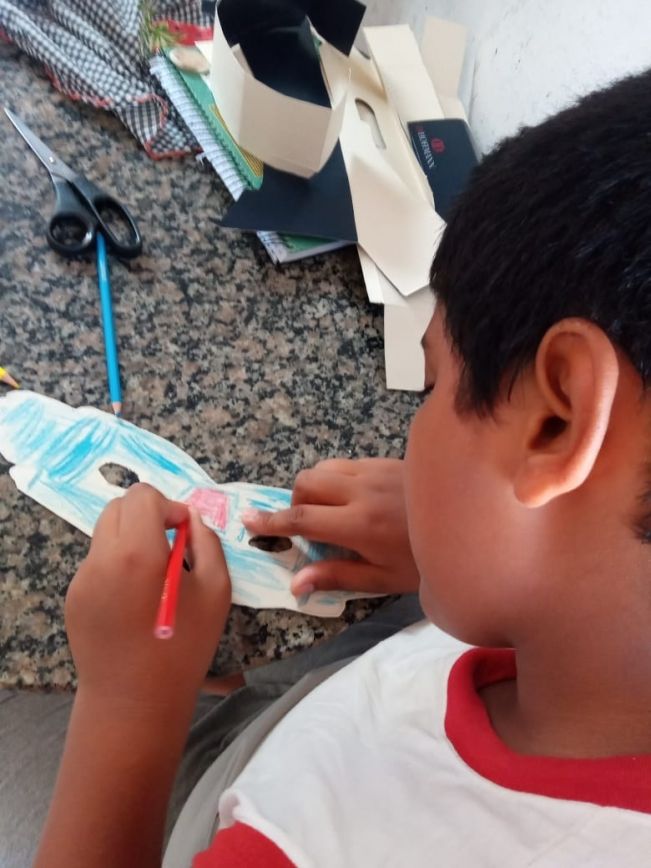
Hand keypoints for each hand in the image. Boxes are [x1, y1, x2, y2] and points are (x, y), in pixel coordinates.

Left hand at [65, 483, 230, 720]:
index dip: (167, 506)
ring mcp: (81, 578)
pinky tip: (134, 602)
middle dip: (147, 517)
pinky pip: (97, 563)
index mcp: (137, 551)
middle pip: (118, 507)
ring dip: (131, 540)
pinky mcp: (73, 597)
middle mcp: (102, 558)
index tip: (182, 532)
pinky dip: (117, 566)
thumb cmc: (183, 648)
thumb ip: (207, 543)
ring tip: (153, 578)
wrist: (135, 701)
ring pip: (105, 534)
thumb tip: (191, 519)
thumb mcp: (216, 591)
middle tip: (170, 548)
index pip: (142, 496)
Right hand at [242, 458, 419, 596]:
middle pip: (306, 483)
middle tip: (308, 527)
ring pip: (324, 468)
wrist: (473, 526)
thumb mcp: (383, 579)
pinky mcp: (387, 461)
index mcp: (358, 524)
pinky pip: (347, 464)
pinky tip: (355, 499)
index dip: (270, 521)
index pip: (301, 519)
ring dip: (314, 487)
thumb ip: (336, 576)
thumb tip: (294, 584)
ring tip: (329, 512)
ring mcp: (374, 471)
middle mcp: (360, 490)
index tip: (247, 520)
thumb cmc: (426, 561)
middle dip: (294, 501)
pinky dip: (337, 478)